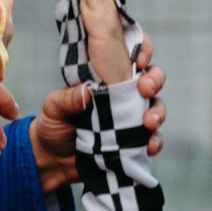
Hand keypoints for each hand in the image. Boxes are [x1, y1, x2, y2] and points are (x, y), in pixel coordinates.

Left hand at [35, 38, 166, 190]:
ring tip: (149, 123)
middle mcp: (123, 93)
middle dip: (155, 80)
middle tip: (145, 89)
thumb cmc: (53, 125)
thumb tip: (87, 92)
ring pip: (157, 106)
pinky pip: (153, 138)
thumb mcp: (53, 107)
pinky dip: (155, 141)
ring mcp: (130, 117)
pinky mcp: (134, 140)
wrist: (53, 160)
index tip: (138, 60)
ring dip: (158, 112)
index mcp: (106, 76)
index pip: (130, 54)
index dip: (143, 50)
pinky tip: (149, 146)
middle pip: (152, 78)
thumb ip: (67, 99)